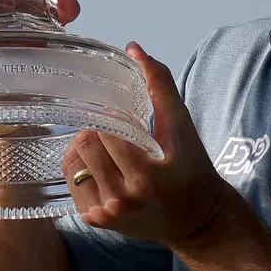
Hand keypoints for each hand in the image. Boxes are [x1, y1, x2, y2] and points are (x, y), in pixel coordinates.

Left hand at [63, 42, 233, 248]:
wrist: (197, 219)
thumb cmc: (192, 168)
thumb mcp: (183, 126)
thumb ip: (160, 84)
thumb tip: (133, 48)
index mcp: (145, 177)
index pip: (106, 132)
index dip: (110, 115)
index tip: (119, 111)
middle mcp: (122, 200)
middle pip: (86, 146)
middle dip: (96, 129)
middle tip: (112, 126)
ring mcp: (106, 214)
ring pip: (74, 162)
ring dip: (86, 145)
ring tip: (105, 142)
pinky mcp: (96, 221)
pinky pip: (72, 181)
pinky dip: (80, 165)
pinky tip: (99, 161)